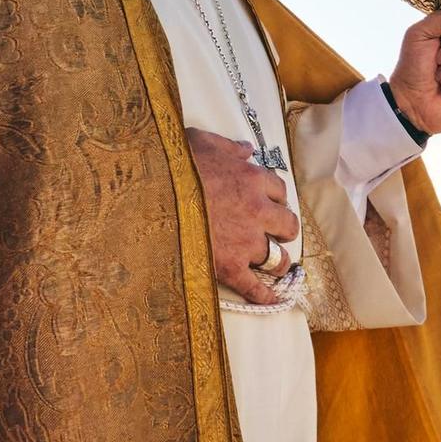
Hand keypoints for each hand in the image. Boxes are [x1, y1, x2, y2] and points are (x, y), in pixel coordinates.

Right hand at [186, 128, 299, 305]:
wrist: (152, 194)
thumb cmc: (174, 165)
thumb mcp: (201, 142)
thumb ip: (228, 147)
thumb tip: (246, 149)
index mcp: (251, 179)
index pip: (279, 190)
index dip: (275, 197)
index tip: (269, 202)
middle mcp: (256, 211)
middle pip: (287, 225)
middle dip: (283, 229)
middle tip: (276, 232)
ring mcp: (245, 242)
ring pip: (277, 258)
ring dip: (278, 261)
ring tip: (275, 265)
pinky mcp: (230, 267)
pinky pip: (254, 287)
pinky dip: (265, 296)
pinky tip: (271, 299)